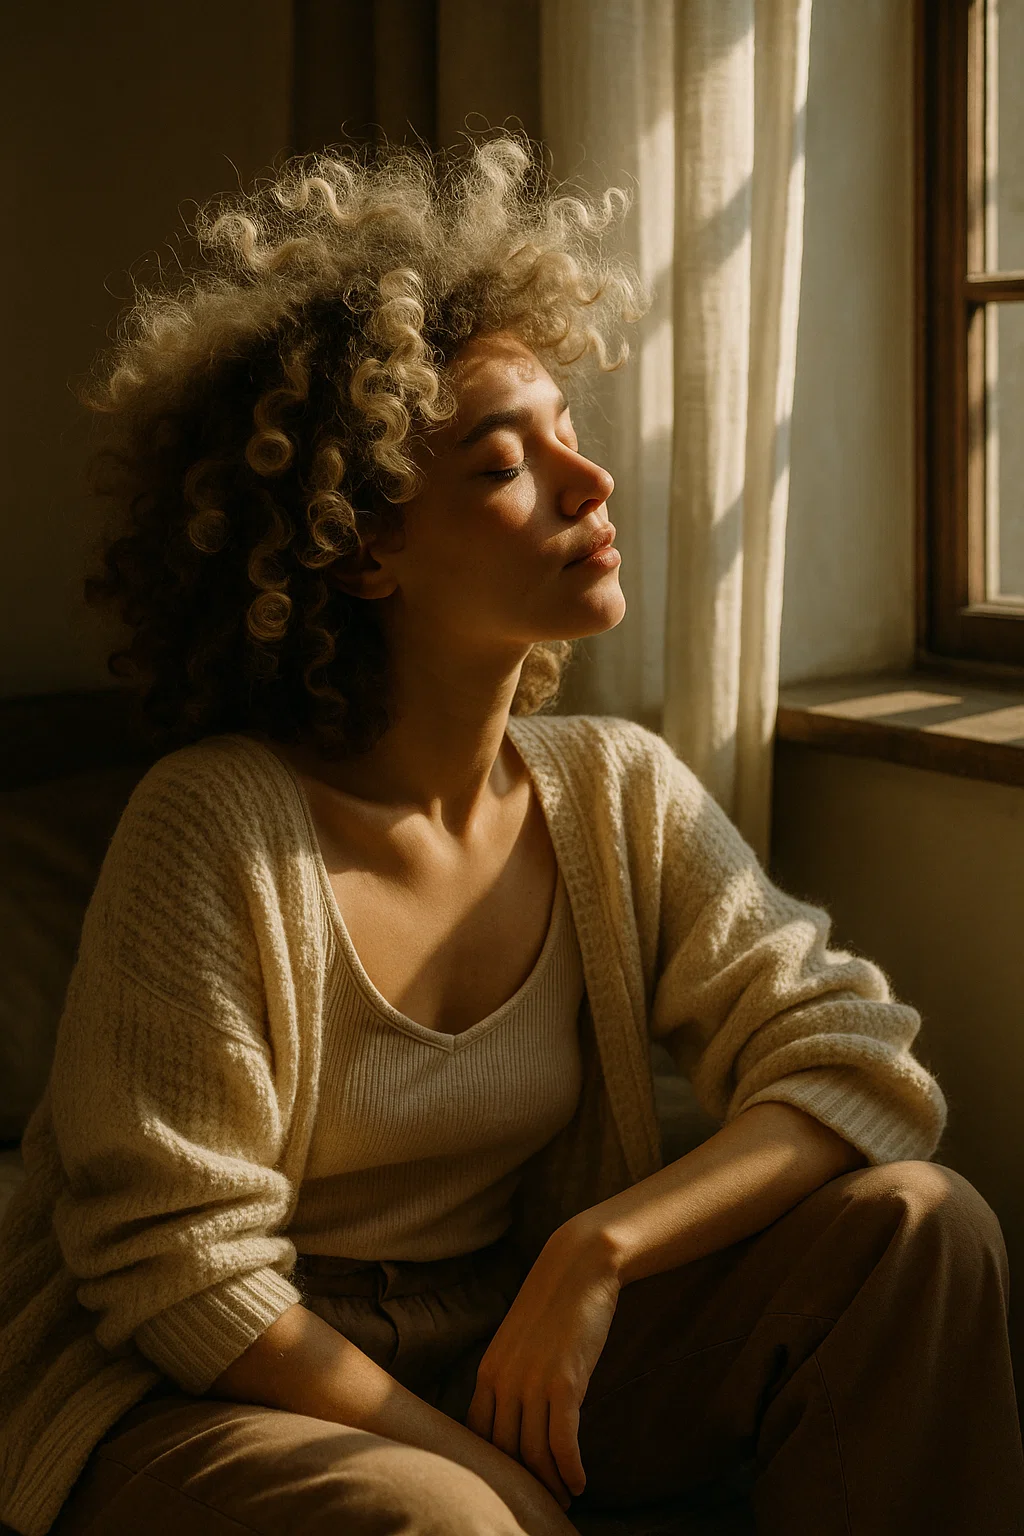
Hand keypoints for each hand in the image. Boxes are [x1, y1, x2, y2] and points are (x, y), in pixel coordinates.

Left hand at [466, 1220, 619, 1508]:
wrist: (579, 1267)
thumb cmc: (554, 1304)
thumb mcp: (520, 1341)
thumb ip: (512, 1375)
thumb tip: (518, 1415)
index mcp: (488, 1372)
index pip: (478, 1437)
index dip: (494, 1467)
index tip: (512, 1483)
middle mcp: (503, 1382)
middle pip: (506, 1453)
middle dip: (523, 1483)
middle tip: (542, 1501)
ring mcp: (532, 1383)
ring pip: (535, 1454)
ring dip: (551, 1483)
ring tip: (565, 1497)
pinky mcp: (564, 1384)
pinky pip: (562, 1443)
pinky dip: (570, 1470)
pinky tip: (580, 1482)